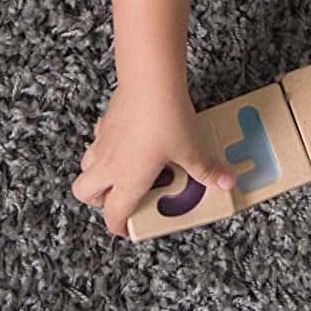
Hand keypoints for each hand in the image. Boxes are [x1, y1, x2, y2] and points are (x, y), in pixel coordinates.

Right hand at [71, 85, 234, 237]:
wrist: (150, 82)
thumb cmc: (167, 120)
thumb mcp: (191, 149)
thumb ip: (206, 170)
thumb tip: (226, 183)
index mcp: (128, 181)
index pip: (113, 215)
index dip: (119, 226)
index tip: (128, 228)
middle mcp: (109, 165)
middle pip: (84, 193)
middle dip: (97, 201)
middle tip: (120, 197)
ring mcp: (103, 142)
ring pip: (85, 166)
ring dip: (96, 173)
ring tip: (120, 171)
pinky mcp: (104, 120)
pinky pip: (96, 139)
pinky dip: (104, 145)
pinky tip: (124, 140)